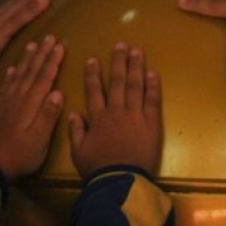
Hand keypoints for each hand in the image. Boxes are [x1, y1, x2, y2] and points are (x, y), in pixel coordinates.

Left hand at [0, 36, 65, 180]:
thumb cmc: (21, 156)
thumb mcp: (39, 140)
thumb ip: (48, 116)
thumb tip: (58, 92)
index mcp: (30, 105)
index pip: (44, 78)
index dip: (52, 61)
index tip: (60, 45)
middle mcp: (17, 99)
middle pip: (31, 72)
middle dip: (42, 54)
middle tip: (49, 36)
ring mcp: (6, 102)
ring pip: (18, 74)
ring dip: (26, 59)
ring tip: (32, 43)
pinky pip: (5, 85)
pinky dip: (10, 74)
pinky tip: (11, 67)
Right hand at [68, 44, 162, 178]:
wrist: (120, 181)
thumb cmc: (97, 169)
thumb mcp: (78, 152)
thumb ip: (75, 131)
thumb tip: (73, 113)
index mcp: (97, 118)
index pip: (94, 91)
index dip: (93, 75)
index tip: (93, 60)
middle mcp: (116, 112)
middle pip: (118, 82)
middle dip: (118, 62)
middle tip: (121, 45)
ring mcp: (135, 116)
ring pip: (135, 86)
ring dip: (136, 67)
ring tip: (137, 51)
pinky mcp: (152, 123)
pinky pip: (152, 101)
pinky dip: (153, 86)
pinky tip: (153, 73)